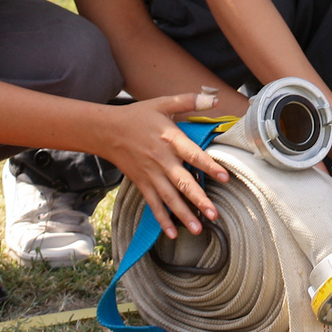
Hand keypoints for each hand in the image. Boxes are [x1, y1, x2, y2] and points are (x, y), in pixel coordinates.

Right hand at [102, 91, 229, 239]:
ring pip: (170, 198)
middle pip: (183, 183)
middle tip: (214, 214)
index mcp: (170, 139)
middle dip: (199, 200)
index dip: (209, 166)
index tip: (225, 177)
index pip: (193, 155)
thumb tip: (214, 98)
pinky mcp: (142, 183)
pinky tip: (172, 233)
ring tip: (199, 229)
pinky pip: (153, 204)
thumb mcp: (163, 103)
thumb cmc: (138, 116)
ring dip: (184, 215)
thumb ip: (189, 101)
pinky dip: (162, 220)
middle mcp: (162, 160)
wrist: (107, 131)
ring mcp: (151, 174)